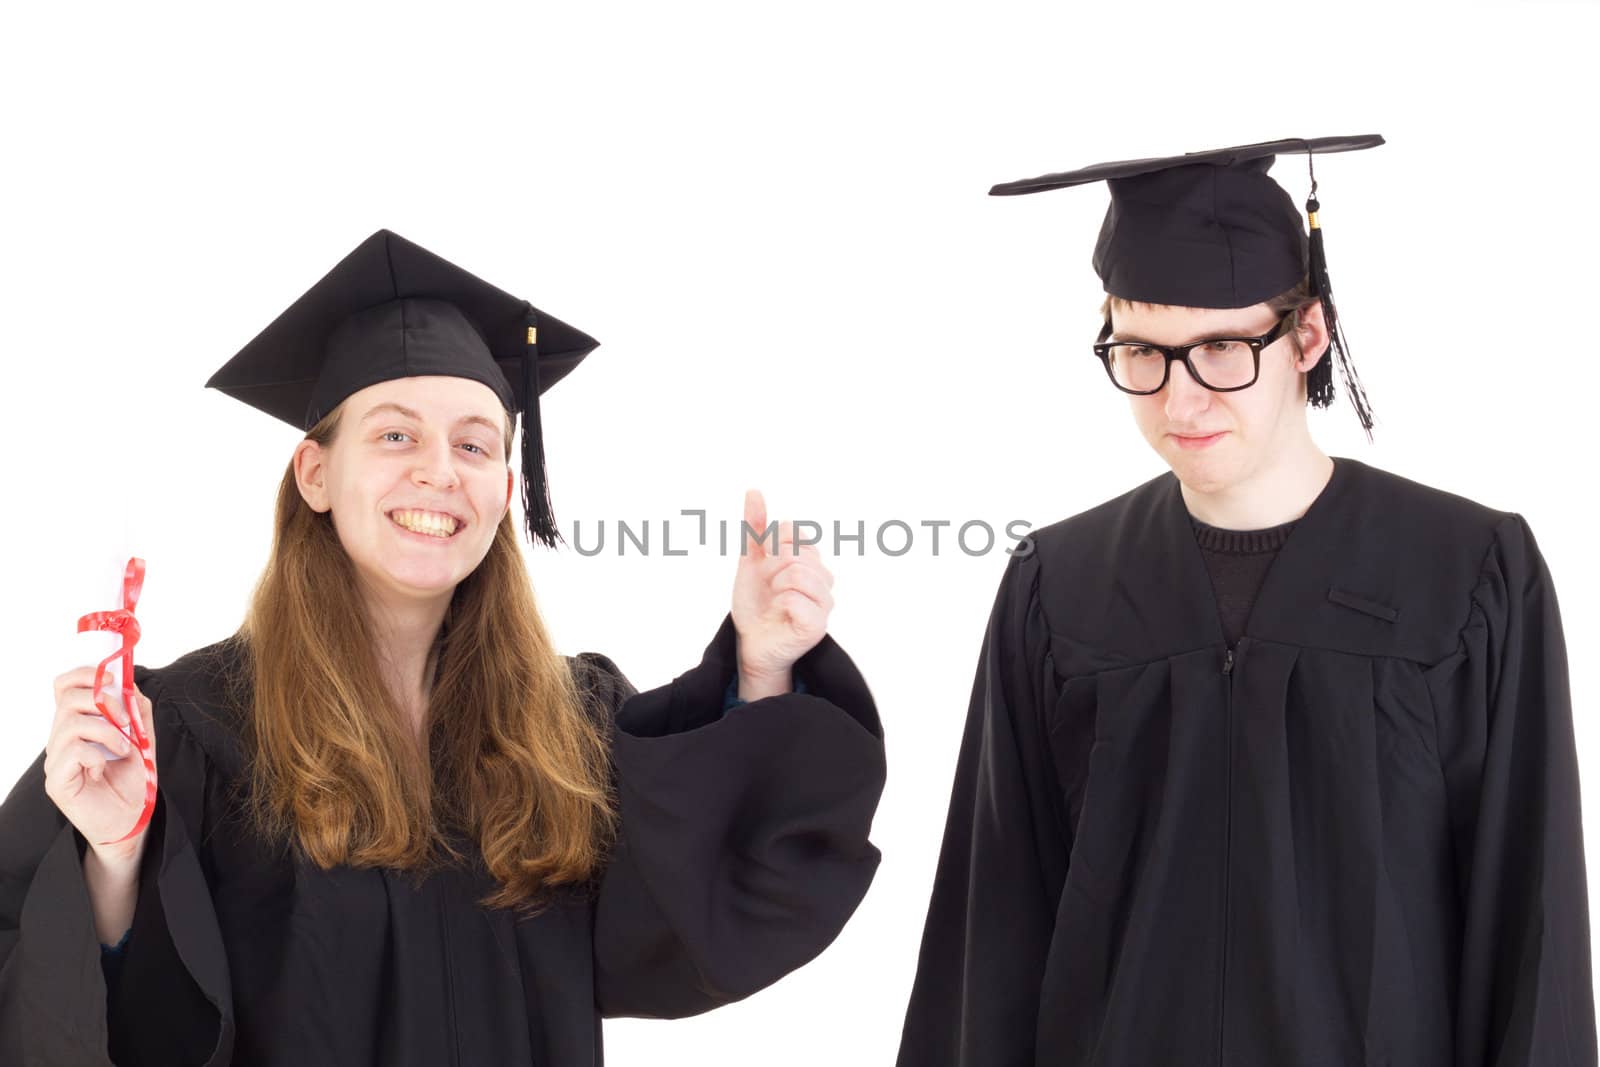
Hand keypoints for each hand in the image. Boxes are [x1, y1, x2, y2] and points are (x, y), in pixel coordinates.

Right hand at [45, 667, 154, 868]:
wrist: (133, 819)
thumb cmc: (133, 779)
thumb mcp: (142, 736)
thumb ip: (137, 709)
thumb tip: (130, 685)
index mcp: (78, 723)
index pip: (64, 686)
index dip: (85, 675)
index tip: (113, 680)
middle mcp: (61, 738)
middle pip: (68, 698)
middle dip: (104, 702)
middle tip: (127, 722)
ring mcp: (56, 759)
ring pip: (72, 723)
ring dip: (108, 732)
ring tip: (123, 749)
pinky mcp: (56, 781)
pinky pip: (73, 752)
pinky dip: (97, 755)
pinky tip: (103, 769)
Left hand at [730, 489, 833, 699]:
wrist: (750, 641)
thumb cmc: (756, 602)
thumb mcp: (750, 560)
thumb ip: (755, 527)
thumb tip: (753, 489)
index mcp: (810, 559)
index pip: (790, 530)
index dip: (768, 547)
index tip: (765, 568)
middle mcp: (823, 578)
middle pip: (792, 552)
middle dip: (769, 570)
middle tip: (769, 590)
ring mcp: (824, 602)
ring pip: (797, 574)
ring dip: (775, 588)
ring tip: (775, 602)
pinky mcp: (818, 625)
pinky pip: (795, 599)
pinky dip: (779, 606)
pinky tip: (781, 616)